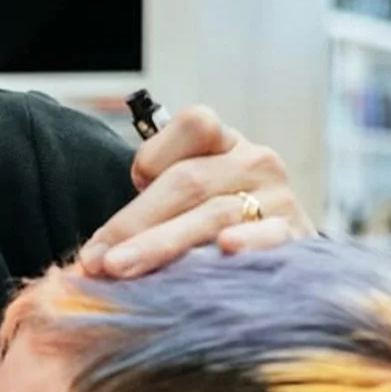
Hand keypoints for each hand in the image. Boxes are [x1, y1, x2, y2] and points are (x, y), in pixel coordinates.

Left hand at [77, 105, 313, 277]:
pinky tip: (226, 249)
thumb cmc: (214, 226)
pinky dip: (248, 242)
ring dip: (161, 244)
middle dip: (134, 222)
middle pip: (188, 181)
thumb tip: (93, 254)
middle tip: (95, 260)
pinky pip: (270, 236)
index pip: (195, 123)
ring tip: (121, 268)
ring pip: (213, 214)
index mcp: (226, 142)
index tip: (132, 182)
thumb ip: (151, 205)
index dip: (157, 152)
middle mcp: (255, 162)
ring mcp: (278, 199)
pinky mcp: (296, 236)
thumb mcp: (188, 200)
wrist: (278, 259)